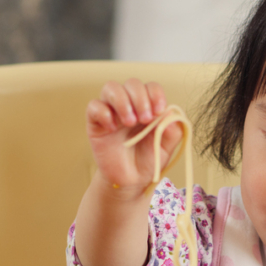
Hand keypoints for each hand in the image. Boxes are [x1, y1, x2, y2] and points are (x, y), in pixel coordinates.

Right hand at [85, 79, 183, 195]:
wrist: (130, 181)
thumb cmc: (148, 161)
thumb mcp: (166, 148)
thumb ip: (172, 131)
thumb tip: (171, 114)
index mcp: (148, 107)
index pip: (151, 87)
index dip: (155, 94)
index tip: (159, 111)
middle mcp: (130, 105)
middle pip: (132, 83)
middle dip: (140, 98)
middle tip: (145, 119)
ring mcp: (111, 112)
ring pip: (111, 88)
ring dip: (122, 101)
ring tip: (129, 122)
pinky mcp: (96, 123)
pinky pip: (93, 106)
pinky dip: (103, 113)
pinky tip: (112, 128)